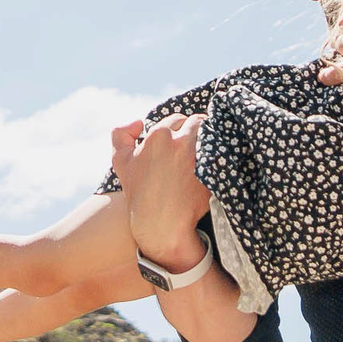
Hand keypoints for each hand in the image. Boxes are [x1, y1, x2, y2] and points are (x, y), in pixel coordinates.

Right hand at [113, 114, 210, 261]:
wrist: (160, 222)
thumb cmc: (139, 192)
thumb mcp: (121, 161)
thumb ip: (120, 134)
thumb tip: (139, 122)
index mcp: (158, 135)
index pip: (176, 119)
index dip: (178, 128)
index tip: (179, 139)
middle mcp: (179, 142)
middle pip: (197, 122)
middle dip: (196, 130)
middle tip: (194, 143)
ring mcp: (198, 155)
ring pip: (211, 132)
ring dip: (210, 137)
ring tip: (205, 149)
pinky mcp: (213, 169)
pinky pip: (222, 150)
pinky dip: (220, 152)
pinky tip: (214, 161)